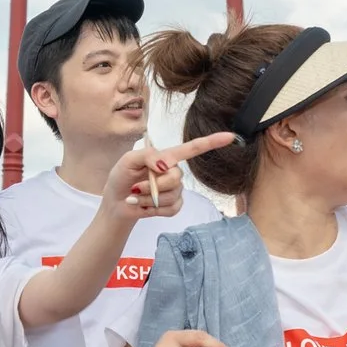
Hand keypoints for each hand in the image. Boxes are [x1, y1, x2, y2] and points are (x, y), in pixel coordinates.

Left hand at [102, 133, 237, 222]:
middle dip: (154, 184)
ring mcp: (176, 190)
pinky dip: (154, 209)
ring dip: (150, 198)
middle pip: (176, 177)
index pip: (193, 148)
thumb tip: (166, 164)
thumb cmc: (121, 178)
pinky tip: (144, 206)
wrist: (116, 202)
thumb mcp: (129, 160)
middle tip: (137, 187)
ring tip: (137, 196)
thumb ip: (148, 156)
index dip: (211, 142)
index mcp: (167, 158)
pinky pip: (173, 208)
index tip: (230, 137)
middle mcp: (174, 173)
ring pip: (172, 194)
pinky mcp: (174, 206)